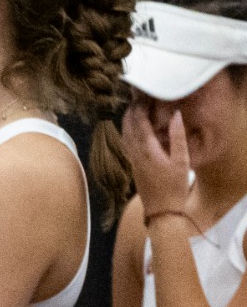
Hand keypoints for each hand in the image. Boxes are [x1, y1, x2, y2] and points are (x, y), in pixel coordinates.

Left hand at [123, 98, 194, 221]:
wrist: (161, 211)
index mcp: (147, 151)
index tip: (142, 96)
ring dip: (127, 121)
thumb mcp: (181, 160)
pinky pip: (126, 144)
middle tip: (136, 98)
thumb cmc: (174, 187)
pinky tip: (131, 129)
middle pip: (128, 128)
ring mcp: (132, 160)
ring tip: (132, 109)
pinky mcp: (132, 166)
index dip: (139, 108)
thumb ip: (177, 136)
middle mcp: (135, 154)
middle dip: (130, 112)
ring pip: (124, 136)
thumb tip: (175, 115)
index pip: (139, 123)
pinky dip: (127, 132)